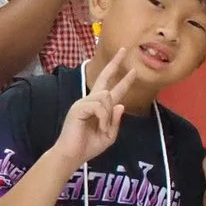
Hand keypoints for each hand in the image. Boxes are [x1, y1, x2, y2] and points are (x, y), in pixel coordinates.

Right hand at [54, 50, 137, 164]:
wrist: (72, 155)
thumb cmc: (88, 147)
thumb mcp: (109, 136)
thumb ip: (115, 121)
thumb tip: (120, 104)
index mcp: (99, 108)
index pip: (113, 89)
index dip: (124, 80)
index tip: (133, 70)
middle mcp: (91, 101)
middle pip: (104, 78)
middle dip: (115, 64)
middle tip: (124, 50)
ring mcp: (83, 102)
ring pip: (106, 97)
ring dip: (109, 116)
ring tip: (103, 129)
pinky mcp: (79, 107)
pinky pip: (99, 106)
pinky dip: (104, 119)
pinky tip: (100, 128)